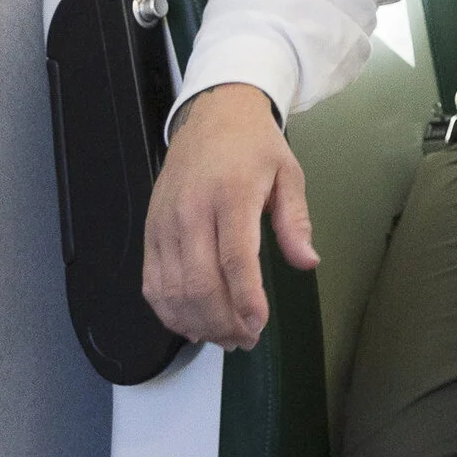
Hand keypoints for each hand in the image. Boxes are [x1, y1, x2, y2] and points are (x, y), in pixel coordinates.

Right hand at [142, 83, 317, 347]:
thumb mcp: (289, 174)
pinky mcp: (149, 232)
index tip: (258, 324)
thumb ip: (295, 221)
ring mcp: (164, 224)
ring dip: (197, 322)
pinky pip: (151, 282)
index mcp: (231, 195)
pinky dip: (168, 311)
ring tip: (224, 338)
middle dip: (222, 320)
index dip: (245, 298)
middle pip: (199, 282)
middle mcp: (191, 212)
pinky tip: (191, 324)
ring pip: (171, 288)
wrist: (212, 116)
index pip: (234, 258)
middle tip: (246, 340)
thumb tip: (307, 262)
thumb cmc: (254, 146)